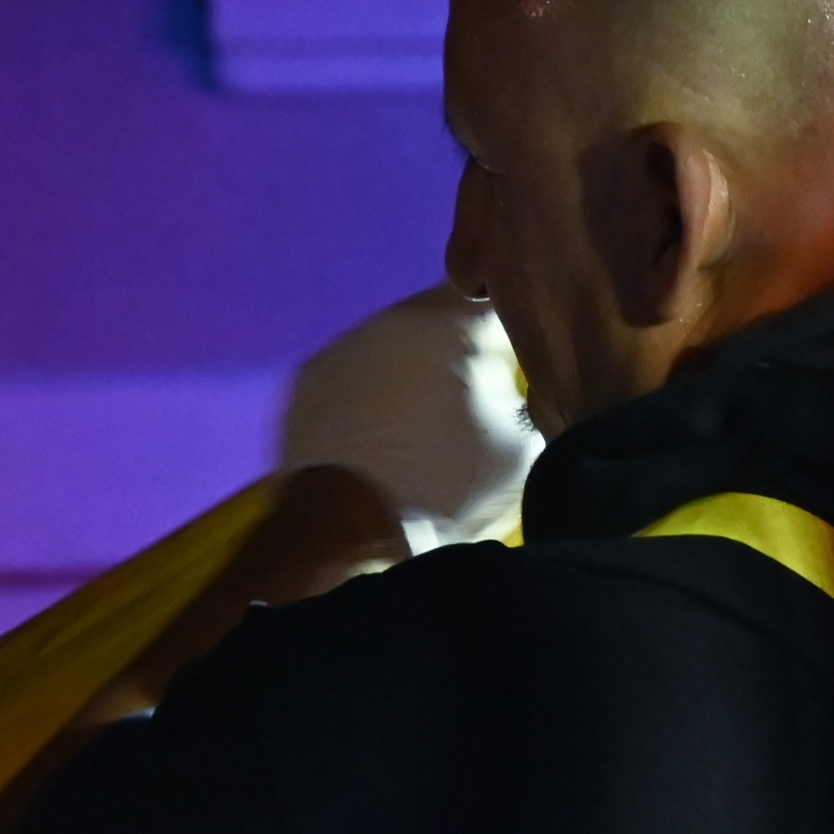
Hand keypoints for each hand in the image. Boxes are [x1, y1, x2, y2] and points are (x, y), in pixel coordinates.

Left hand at [279, 279, 536, 547]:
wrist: (346, 533)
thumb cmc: (443, 489)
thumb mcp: (518, 446)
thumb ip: (525, 395)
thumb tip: (512, 383)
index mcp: (449, 322)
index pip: (499, 300)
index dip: (516, 328)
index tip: (523, 359)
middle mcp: (391, 318)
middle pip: (442, 315)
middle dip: (461, 345)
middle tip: (475, 389)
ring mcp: (342, 346)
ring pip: (395, 341)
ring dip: (413, 365)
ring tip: (425, 413)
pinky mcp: (308, 379)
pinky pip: (355, 370)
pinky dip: (372, 389)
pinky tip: (381, 427)